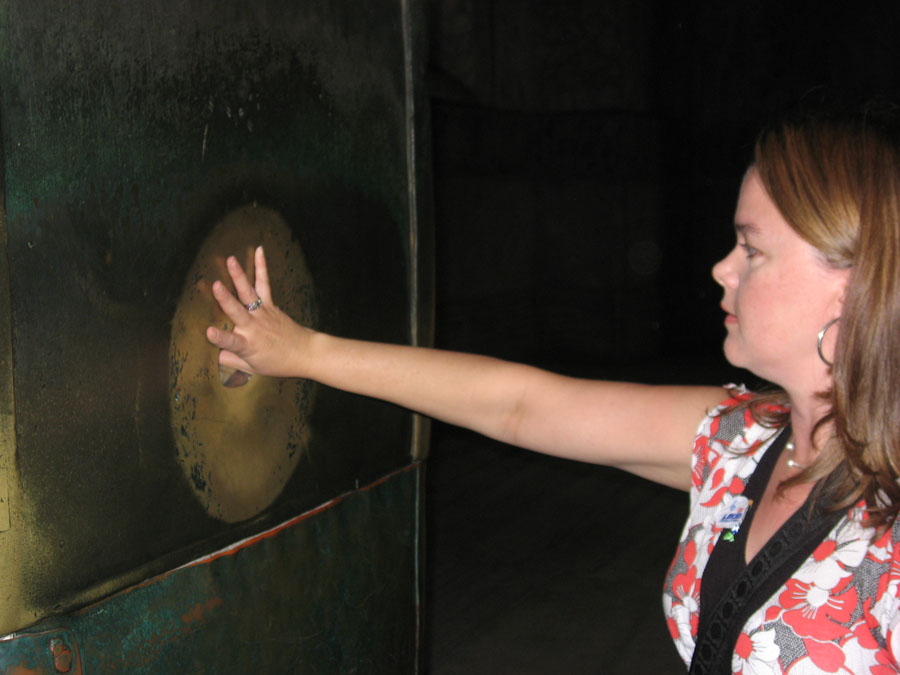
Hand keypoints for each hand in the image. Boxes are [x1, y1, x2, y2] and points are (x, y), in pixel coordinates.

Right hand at [206, 246, 312, 377]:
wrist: (304, 352)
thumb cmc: (277, 363)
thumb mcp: (252, 369)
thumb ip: (231, 360)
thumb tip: (214, 353)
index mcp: (247, 345)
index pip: (231, 343)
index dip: (219, 338)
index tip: (209, 332)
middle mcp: (254, 327)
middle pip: (237, 312)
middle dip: (225, 299)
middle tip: (215, 285)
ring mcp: (262, 313)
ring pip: (248, 293)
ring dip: (239, 276)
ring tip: (230, 260)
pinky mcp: (270, 305)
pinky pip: (264, 284)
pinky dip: (261, 267)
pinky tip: (258, 251)